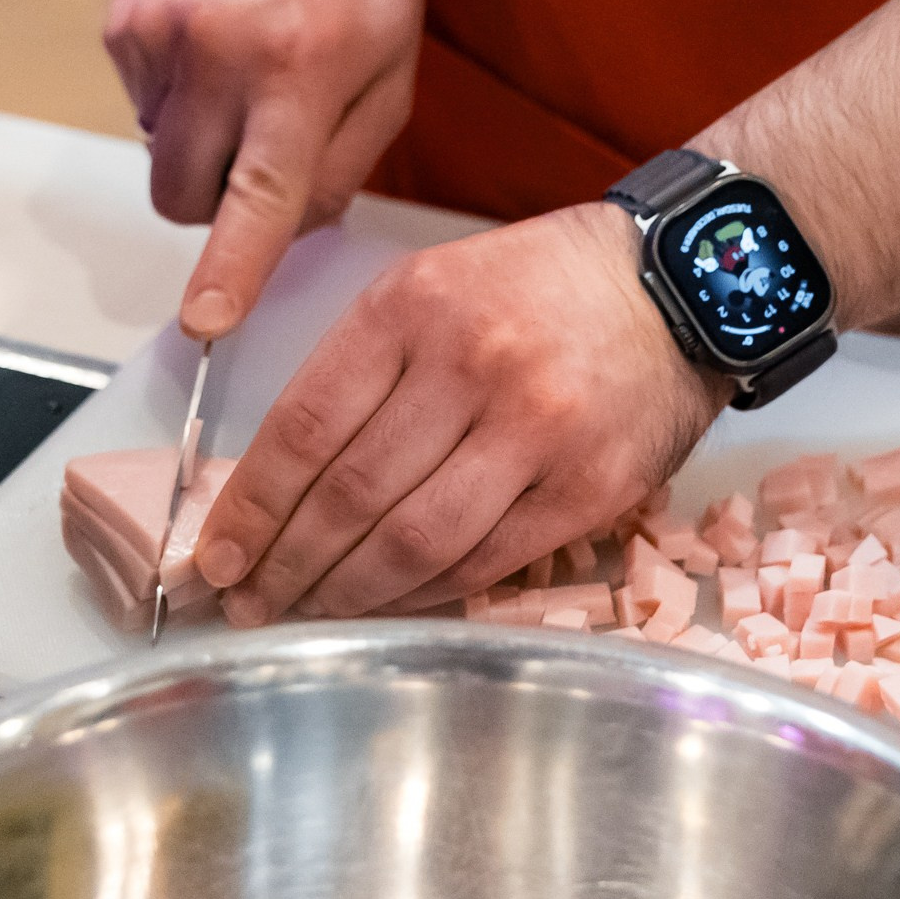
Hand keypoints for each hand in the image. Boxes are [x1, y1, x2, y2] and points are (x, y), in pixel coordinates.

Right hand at [105, 0, 425, 338]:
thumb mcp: (395, 69)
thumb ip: (347, 163)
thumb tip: (290, 231)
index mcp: (300, 71)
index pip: (260, 195)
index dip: (232, 267)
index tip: (206, 320)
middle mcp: (220, 53)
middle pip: (185, 198)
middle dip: (218, 205)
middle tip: (262, 150)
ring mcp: (161, 33)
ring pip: (161, 156)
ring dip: (200, 145)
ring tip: (245, 75)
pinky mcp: (124, 20)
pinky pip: (143, 106)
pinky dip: (178, 97)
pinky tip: (216, 42)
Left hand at [197, 203, 724, 623]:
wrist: (682, 284)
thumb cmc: (538, 291)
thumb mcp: (430, 289)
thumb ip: (357, 373)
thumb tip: (275, 483)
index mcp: (413, 308)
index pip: (303, 427)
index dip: (250, 506)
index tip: (217, 554)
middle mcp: (472, 367)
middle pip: (350, 494)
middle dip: (284, 564)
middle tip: (246, 603)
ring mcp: (537, 432)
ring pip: (412, 542)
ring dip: (345, 593)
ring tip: (304, 614)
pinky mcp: (588, 489)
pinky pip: (484, 563)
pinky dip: (422, 594)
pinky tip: (385, 604)